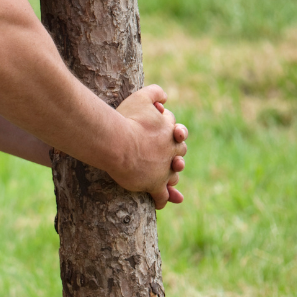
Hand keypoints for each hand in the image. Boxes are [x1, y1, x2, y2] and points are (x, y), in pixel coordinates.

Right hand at [109, 85, 187, 208]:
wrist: (117, 142)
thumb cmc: (126, 120)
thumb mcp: (140, 98)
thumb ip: (154, 92)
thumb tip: (165, 95)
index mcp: (170, 131)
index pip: (177, 133)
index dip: (173, 133)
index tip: (169, 133)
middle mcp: (171, 151)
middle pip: (179, 154)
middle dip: (176, 157)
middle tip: (173, 160)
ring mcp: (163, 169)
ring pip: (173, 176)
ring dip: (172, 179)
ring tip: (171, 183)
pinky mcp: (154, 184)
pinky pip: (161, 195)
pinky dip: (163, 199)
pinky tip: (162, 204)